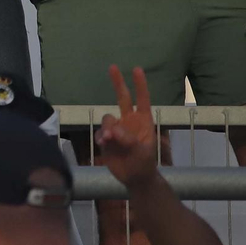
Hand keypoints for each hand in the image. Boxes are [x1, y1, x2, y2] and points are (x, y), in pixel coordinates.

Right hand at [97, 65, 160, 188]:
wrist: (134, 177)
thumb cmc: (144, 163)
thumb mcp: (142, 152)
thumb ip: (129, 140)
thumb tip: (113, 130)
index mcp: (143, 121)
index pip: (142, 100)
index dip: (140, 85)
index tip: (137, 69)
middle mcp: (129, 121)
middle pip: (123, 98)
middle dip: (118, 82)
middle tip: (112, 67)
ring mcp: (117, 129)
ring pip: (108, 119)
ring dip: (108, 127)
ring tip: (109, 140)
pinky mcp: (106, 138)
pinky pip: (101, 132)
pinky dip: (101, 137)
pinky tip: (104, 144)